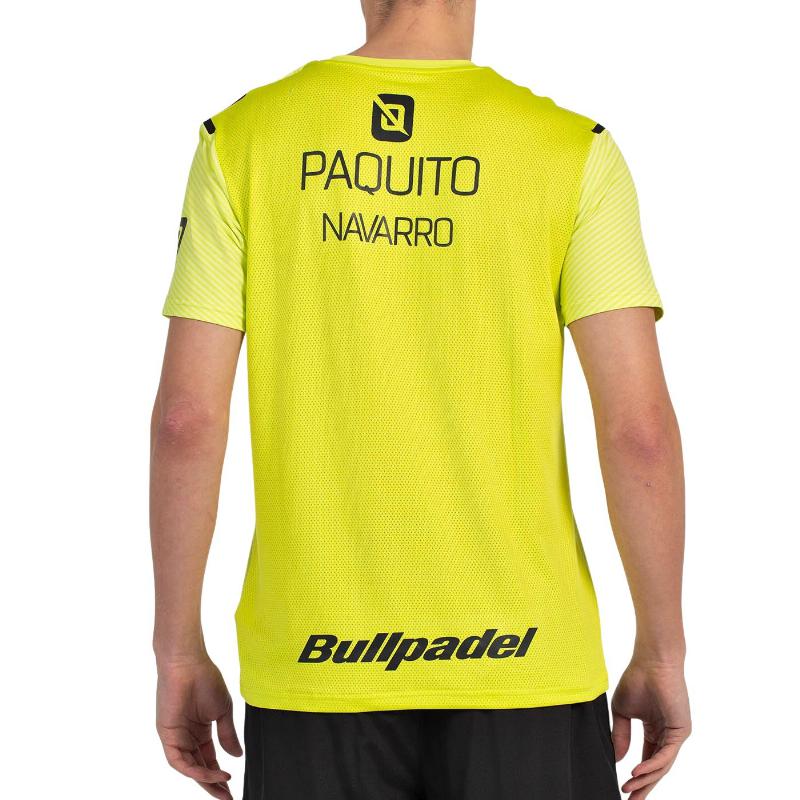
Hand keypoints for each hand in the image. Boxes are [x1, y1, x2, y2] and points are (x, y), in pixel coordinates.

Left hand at [156, 656, 242, 799]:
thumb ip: (228, 735)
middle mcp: (187, 737)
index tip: (232, 786)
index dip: (219, 774)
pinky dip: (195, 770)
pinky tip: (212, 773)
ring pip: (189, 768)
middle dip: (212, 784)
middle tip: (226, 797)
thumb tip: (236, 755)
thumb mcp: (223, 711)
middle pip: (199, 768)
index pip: (209, 759)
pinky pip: (179, 761)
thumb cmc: (205, 679)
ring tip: (223, 787)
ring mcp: (176, 737)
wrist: (189, 664)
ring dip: (205, 780)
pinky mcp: (167, 735)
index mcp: (200, 730)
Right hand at [611, 658, 690, 798]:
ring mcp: (675, 734)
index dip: (637, 777)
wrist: (651, 661)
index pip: (647, 760)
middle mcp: (667, 735)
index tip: (623, 790)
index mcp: (655, 730)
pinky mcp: (680, 731)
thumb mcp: (622, 712)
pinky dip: (651, 766)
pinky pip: (666, 755)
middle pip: (656, 768)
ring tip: (629, 790)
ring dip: (645, 779)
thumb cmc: (637, 679)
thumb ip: (621, 735)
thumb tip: (616, 758)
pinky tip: (637, 773)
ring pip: (661, 765)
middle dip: (643, 786)